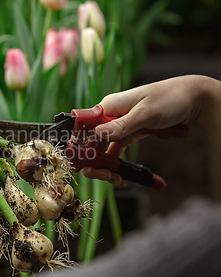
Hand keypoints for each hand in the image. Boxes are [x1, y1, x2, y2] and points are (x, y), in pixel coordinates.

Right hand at [82, 75, 219, 184]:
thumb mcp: (145, 113)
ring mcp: (120, 125)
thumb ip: (121, 125)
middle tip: (106, 176)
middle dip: (96, 162)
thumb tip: (97, 134)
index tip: (85, 163)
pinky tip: (123, 175)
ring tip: (118, 179)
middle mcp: (110, 116)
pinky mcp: (130, 132)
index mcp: (109, 106)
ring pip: (104, 149)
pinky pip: (117, 150)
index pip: (85, 127)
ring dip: (108, 166)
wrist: (193, 98)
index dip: (81, 145)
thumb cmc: (170, 98)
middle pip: (92, 142)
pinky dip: (118, 163)